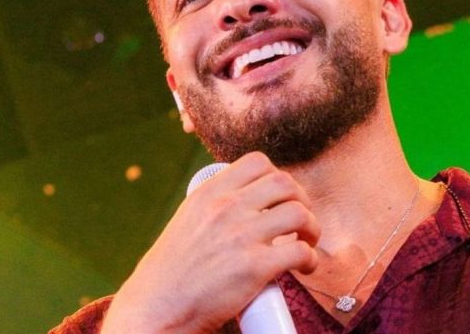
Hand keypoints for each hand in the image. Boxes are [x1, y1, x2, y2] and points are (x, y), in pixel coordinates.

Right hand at [101, 152, 319, 332]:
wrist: (157, 308)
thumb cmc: (172, 271)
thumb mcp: (188, 220)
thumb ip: (216, 206)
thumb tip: (250, 200)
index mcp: (209, 193)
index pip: (257, 162)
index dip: (277, 176)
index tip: (280, 197)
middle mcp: (226, 208)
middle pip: (284, 182)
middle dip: (301, 199)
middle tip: (300, 220)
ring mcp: (241, 235)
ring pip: (299, 213)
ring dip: (312, 227)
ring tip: (306, 241)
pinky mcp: (254, 266)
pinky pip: (300, 252)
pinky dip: (311, 259)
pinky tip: (306, 267)